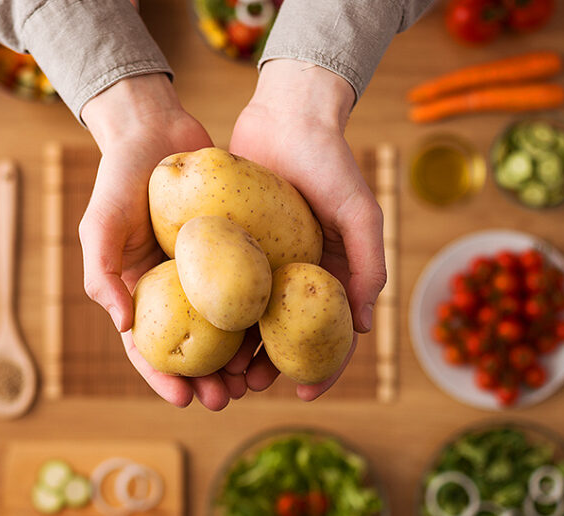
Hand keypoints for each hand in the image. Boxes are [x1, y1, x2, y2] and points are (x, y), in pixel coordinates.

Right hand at [79, 74, 250, 409]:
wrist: (157, 128)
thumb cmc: (120, 176)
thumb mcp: (99, 223)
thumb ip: (100, 273)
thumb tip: (124, 326)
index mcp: (138, 291)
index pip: (146, 347)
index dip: (161, 377)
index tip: (183, 400)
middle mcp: (173, 288)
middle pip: (190, 347)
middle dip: (206, 380)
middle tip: (227, 399)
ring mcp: (206, 271)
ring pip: (224, 326)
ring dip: (236, 359)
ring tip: (254, 381)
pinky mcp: (234, 250)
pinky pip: (249, 288)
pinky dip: (259, 315)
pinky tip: (276, 335)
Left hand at [229, 59, 386, 400]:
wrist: (287, 115)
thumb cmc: (331, 162)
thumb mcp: (360, 212)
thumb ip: (369, 263)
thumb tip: (364, 325)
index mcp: (332, 275)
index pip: (331, 334)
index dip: (323, 369)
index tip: (304, 395)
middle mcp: (297, 275)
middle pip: (283, 336)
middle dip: (267, 367)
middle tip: (245, 386)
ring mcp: (264, 262)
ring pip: (248, 319)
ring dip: (235, 349)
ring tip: (218, 370)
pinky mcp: (233, 245)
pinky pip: (222, 286)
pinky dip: (212, 312)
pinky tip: (195, 331)